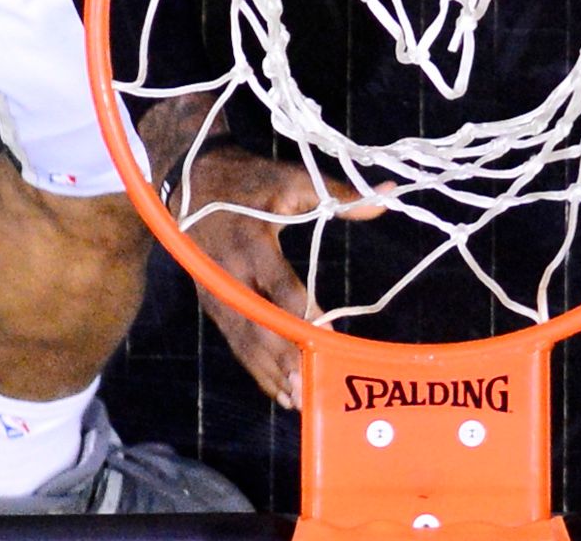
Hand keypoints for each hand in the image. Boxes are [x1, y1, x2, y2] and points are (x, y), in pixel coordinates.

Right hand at [177, 145, 387, 410]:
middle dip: (283, 358)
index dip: (300, 311)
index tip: (326, 335)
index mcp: (250, 241)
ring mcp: (215, 291)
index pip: (277, 284)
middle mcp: (228, 272)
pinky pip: (234, 340)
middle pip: (257, 323)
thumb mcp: (293, 178)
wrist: (191, 179)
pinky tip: (277, 391)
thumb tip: (389, 198)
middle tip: (310, 389)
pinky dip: (255, 367)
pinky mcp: (211, 302)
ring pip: (243, 340)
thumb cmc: (252, 179)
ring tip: (298, 402)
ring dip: (269, 372)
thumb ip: (341, 194)